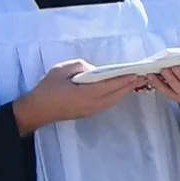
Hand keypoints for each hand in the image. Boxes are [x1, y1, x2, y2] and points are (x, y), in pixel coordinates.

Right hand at [10, 58, 147, 131]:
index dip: (123, 80)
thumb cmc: (47, 88)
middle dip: (128, 86)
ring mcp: (90, 110)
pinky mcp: (87, 113)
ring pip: (111, 101)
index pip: (109, 86)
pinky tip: (118, 91)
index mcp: (84, 94)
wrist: (38, 109)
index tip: (135, 74)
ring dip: (123, 92)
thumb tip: (94, 70)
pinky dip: (115, 97)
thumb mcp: (61, 70)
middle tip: (141, 77)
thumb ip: (80, 67)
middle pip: (114, 95)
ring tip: (133, 83)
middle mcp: (90, 104)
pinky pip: (106, 104)